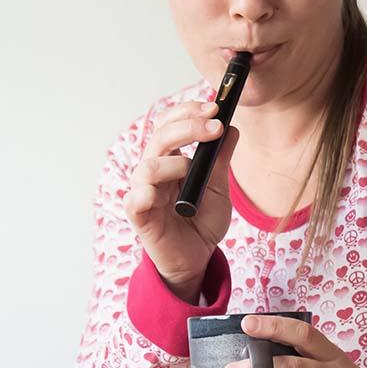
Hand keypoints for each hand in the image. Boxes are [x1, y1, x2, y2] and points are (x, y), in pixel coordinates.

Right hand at [123, 100, 238, 303]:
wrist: (196, 259)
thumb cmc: (201, 222)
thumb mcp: (219, 187)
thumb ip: (221, 159)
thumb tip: (232, 127)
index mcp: (171, 159)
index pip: (170, 123)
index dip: (189, 112)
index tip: (215, 109)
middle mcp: (154, 170)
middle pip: (160, 136)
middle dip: (188, 126)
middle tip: (215, 126)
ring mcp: (145, 192)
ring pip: (147, 165)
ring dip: (174, 162)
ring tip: (191, 172)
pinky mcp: (140, 216)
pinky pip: (134, 199)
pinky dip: (145, 192)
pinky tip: (158, 193)